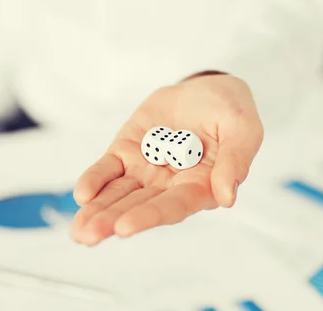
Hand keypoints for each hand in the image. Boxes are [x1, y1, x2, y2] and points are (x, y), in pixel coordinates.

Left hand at [70, 74, 262, 244]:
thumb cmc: (230, 111)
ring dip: (99, 210)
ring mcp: (146, 169)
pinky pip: (109, 170)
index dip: (150, 216)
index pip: (174, 206)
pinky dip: (95, 180)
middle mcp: (171, 184)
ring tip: (79, 229)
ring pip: (120, 194)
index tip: (125, 227)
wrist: (206, 89)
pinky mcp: (128, 151)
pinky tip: (83, 194)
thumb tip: (228, 196)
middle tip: (90, 234)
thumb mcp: (243, 128)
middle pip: (140, 206)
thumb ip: (236, 159)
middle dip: (113, 220)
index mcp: (201, 185)